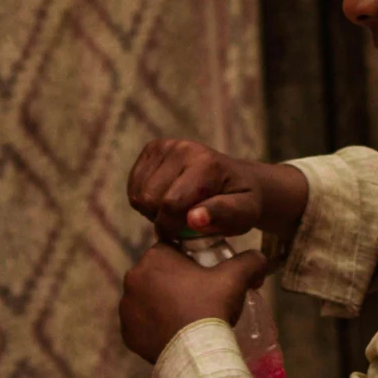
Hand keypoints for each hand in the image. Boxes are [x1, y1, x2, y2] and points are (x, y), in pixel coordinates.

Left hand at [119, 241, 268, 364]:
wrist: (196, 353)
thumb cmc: (212, 307)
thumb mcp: (237, 276)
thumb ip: (250, 260)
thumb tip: (259, 258)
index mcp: (154, 257)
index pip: (171, 249)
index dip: (189, 261)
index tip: (204, 275)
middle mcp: (133, 278)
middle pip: (158, 274)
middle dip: (175, 283)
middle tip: (199, 298)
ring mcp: (126, 308)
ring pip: (148, 299)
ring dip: (163, 304)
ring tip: (187, 318)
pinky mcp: (127, 334)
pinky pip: (142, 325)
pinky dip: (155, 327)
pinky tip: (175, 333)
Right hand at [127, 139, 307, 245]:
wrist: (237, 179)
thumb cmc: (240, 201)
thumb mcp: (244, 214)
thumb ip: (223, 217)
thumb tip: (194, 219)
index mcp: (207, 164)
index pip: (171, 204)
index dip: (173, 228)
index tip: (188, 232)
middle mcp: (183, 148)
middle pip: (149, 199)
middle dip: (163, 219)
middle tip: (184, 220)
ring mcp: (166, 145)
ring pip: (138, 195)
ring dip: (153, 211)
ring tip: (177, 210)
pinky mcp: (152, 148)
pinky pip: (132, 186)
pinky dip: (145, 200)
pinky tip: (166, 199)